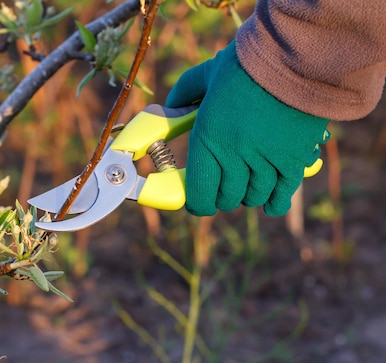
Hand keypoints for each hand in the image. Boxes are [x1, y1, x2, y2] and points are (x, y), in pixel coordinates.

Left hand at [165, 41, 329, 215]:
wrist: (295, 55)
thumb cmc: (248, 63)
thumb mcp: (207, 74)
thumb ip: (185, 92)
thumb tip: (171, 107)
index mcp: (207, 139)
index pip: (198, 193)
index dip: (197, 203)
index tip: (197, 201)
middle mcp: (233, 156)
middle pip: (226, 198)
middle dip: (222, 197)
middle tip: (222, 189)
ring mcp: (265, 161)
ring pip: (253, 197)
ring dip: (248, 195)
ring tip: (247, 186)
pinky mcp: (293, 161)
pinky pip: (282, 195)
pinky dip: (275, 202)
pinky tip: (270, 203)